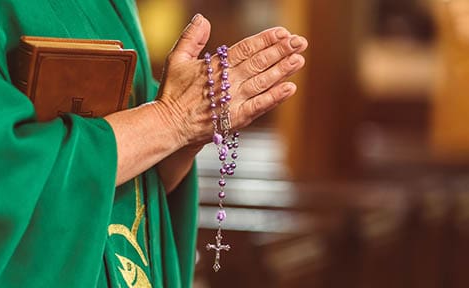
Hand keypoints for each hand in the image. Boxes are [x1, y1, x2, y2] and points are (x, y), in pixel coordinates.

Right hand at [155, 14, 307, 146]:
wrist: (169, 124)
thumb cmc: (173, 92)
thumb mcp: (176, 59)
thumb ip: (191, 37)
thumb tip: (203, 18)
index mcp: (215, 66)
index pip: (246, 48)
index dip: (266, 39)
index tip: (283, 32)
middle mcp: (227, 82)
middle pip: (259, 62)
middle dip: (281, 51)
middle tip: (300, 42)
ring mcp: (233, 100)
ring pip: (263, 82)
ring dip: (283, 70)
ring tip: (299, 59)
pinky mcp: (236, 118)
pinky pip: (260, 106)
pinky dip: (275, 97)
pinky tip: (290, 88)